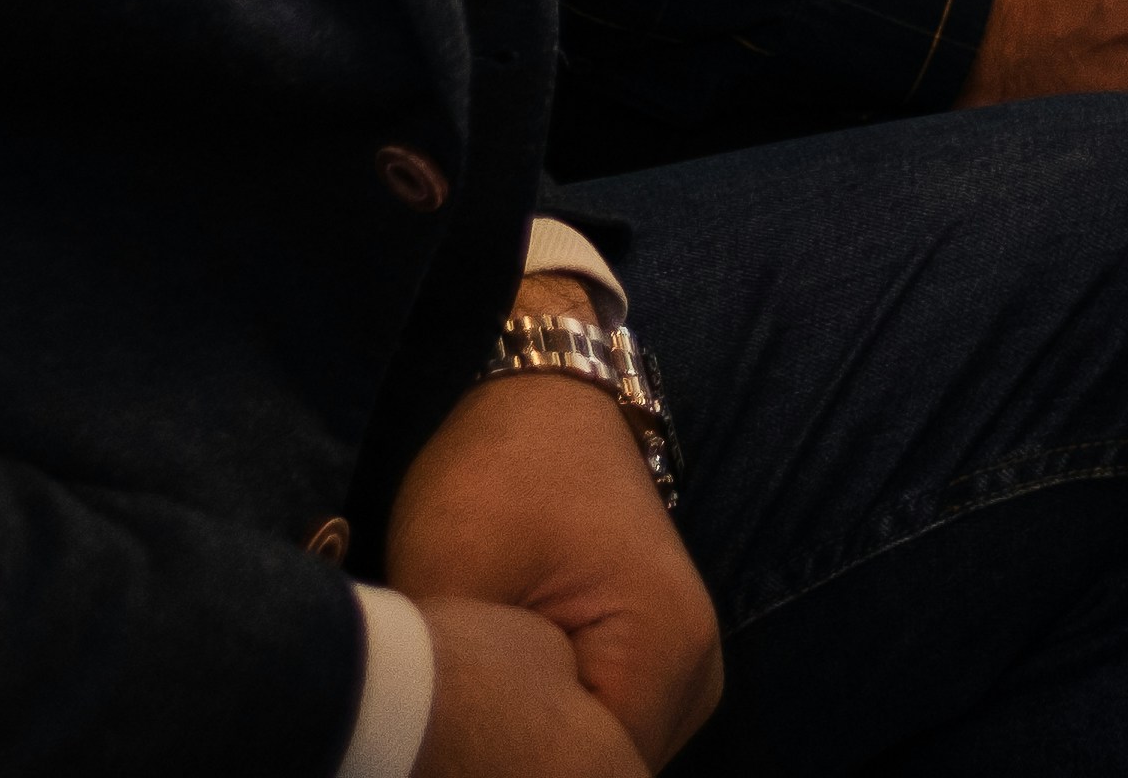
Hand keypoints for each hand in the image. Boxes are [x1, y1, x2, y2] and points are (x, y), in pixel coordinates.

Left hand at [393, 292, 720, 768]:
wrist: (539, 389)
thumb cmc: (495, 475)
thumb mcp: (450, 587)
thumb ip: (448, 697)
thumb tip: (429, 755)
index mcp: (667, 656)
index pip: (592, 777)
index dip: (512, 772)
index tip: (452, 747)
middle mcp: (698, 672)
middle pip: (607, 771)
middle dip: (530, 765)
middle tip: (458, 727)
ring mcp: (686, 665)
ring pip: (607, 755)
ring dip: (544, 750)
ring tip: (475, 711)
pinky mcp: (658, 655)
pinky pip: (610, 725)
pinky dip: (558, 726)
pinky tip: (502, 697)